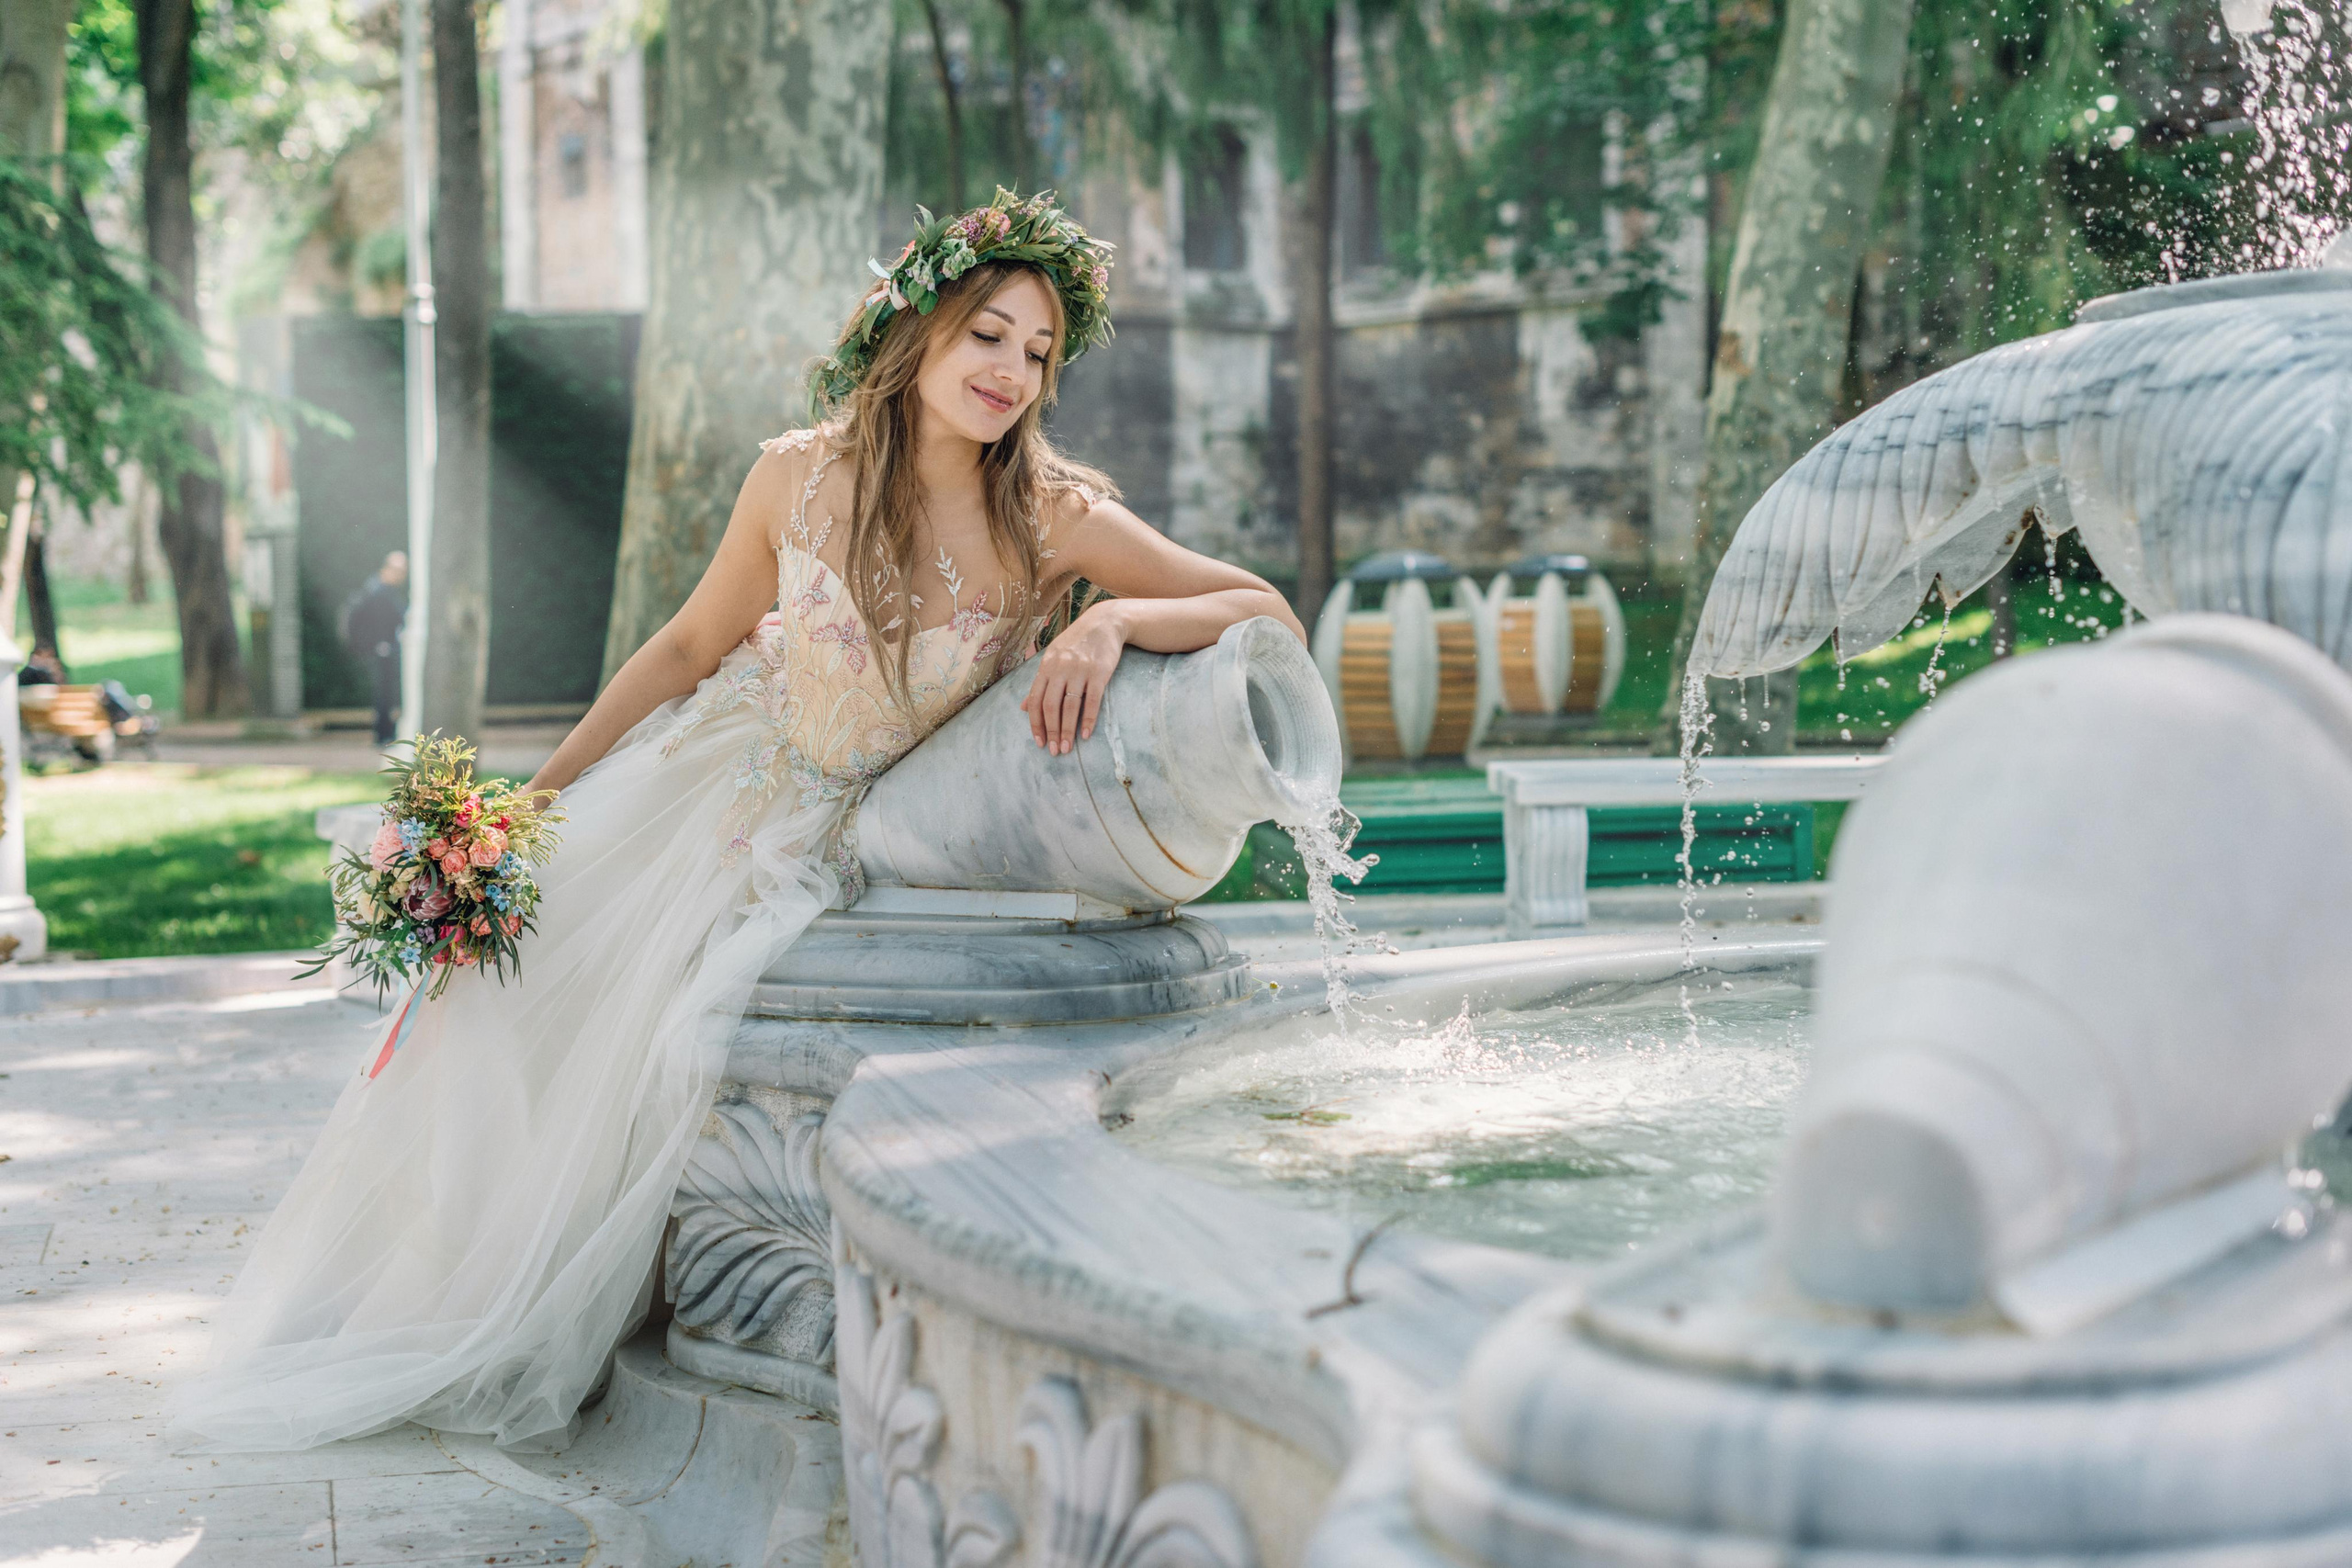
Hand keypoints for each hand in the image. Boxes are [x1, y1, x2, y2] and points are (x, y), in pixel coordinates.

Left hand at [1020, 602, 1126, 754]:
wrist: (1104, 622)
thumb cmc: (1077, 642)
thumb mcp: (1053, 657)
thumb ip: (1039, 683)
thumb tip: (1023, 707)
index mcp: (1046, 667)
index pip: (1035, 700)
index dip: (1035, 724)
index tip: (1039, 742)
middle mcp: (1060, 669)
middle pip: (1050, 706)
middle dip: (1051, 731)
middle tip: (1055, 751)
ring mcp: (1079, 670)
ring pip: (1069, 706)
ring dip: (1068, 730)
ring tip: (1068, 748)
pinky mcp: (1099, 672)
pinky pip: (1092, 700)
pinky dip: (1088, 719)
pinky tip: (1085, 734)